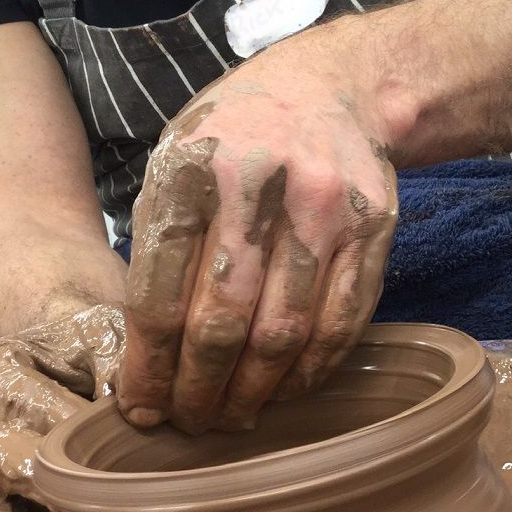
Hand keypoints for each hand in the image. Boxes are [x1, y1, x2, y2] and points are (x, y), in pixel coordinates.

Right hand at [0, 305, 123, 511]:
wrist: (61, 362)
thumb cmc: (84, 347)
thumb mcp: (99, 334)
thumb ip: (113, 360)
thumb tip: (128, 406)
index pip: (27, 408)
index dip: (70, 429)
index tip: (116, 449)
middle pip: (4, 469)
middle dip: (51, 493)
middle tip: (98, 511)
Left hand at [118, 30, 397, 433]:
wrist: (329, 85)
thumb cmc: (234, 134)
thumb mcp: (174, 160)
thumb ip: (157, 241)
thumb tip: (140, 349)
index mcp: (192, 170)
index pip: (160, 294)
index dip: (148, 366)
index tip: (139, 408)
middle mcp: (258, 187)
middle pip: (222, 324)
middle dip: (197, 392)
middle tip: (187, 425)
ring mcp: (323, 208)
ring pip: (284, 334)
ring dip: (254, 394)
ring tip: (231, 419)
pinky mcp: (372, 228)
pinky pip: (342, 323)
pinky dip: (310, 371)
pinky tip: (284, 389)